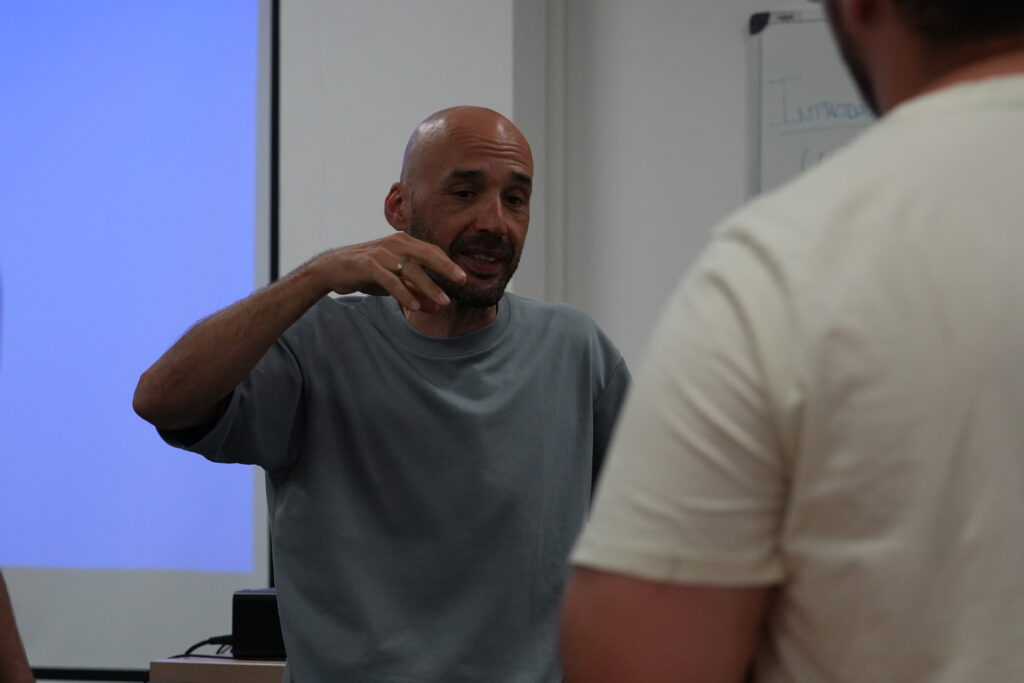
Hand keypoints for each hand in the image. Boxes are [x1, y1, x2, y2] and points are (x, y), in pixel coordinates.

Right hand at [312, 233, 466, 312]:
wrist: (332, 269)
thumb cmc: (367, 272)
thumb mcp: (395, 282)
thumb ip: (416, 292)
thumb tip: (438, 307)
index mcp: (403, 242)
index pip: (431, 250)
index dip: (447, 263)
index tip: (462, 278)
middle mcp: (394, 243)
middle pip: (426, 254)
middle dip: (445, 268)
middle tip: (462, 280)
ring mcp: (381, 253)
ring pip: (410, 270)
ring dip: (428, 287)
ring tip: (442, 303)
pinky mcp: (368, 265)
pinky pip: (391, 281)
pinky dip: (404, 294)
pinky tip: (415, 307)